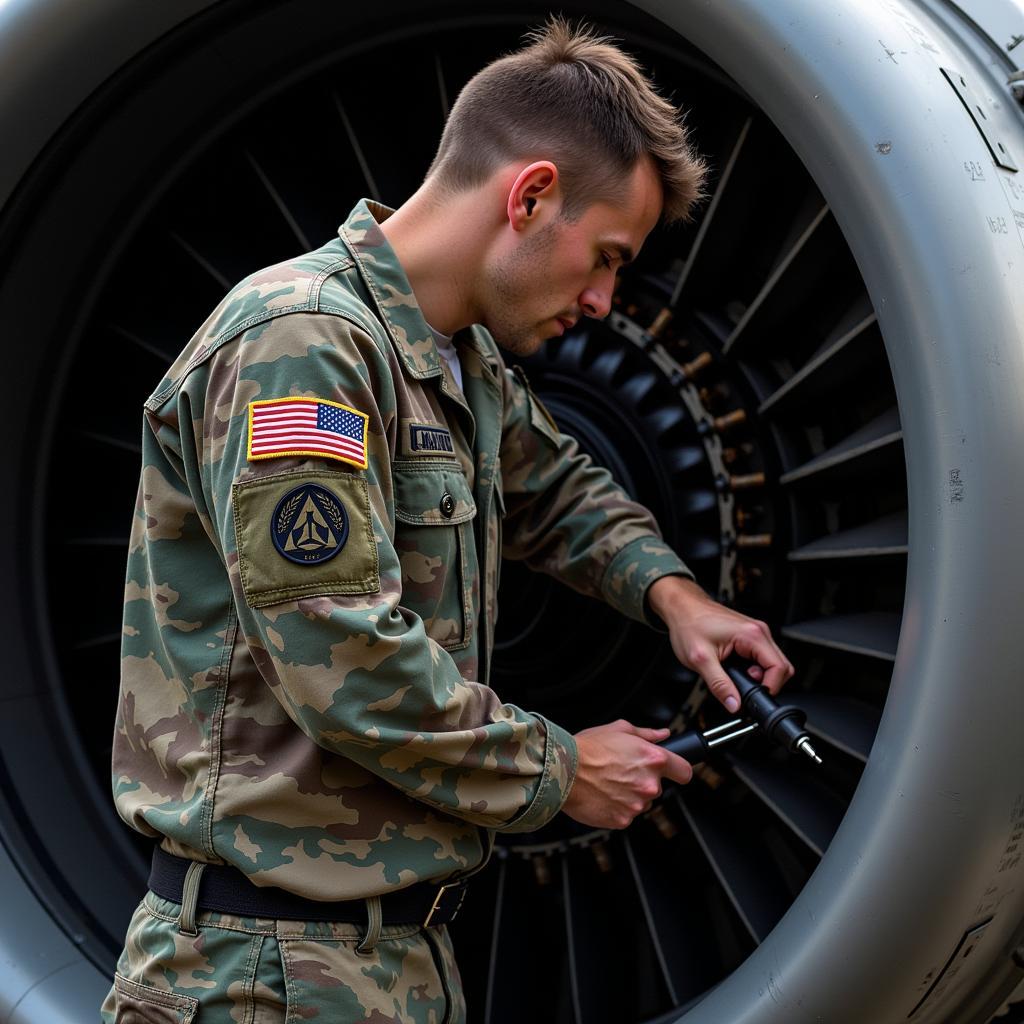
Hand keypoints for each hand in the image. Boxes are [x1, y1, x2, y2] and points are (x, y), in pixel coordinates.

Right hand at [562, 719, 692, 828]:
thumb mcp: (619, 729)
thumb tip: (663, 735)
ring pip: (640, 802)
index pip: (684, 771)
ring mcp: (637, 805)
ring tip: (607, 783)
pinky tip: (602, 795)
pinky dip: (616, 807)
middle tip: (621, 772)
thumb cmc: (588, 748)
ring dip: (630, 795)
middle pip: (657, 787)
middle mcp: (649, 784)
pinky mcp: (623, 821)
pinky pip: (625, 815)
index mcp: (653, 759)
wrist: (562, 770)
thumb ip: (646, 734)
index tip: (673, 771)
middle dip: (643, 781)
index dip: (679, 770)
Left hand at [647, 576, 794, 712]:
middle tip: (741, 685)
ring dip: (758, 676)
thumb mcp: (700, 659)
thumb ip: (719, 685)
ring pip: (772, 663)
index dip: (769, 688)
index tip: (753, 697)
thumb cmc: (688, 624)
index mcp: (752, 635)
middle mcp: (759, 631)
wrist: (682, 608)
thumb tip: (734, 704)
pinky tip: (735, 669)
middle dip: (765, 683)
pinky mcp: (750, 636)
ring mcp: (756, 633)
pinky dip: (753, 668)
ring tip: (735, 675)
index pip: (779, 668)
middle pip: (781, 667)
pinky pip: (762, 658)